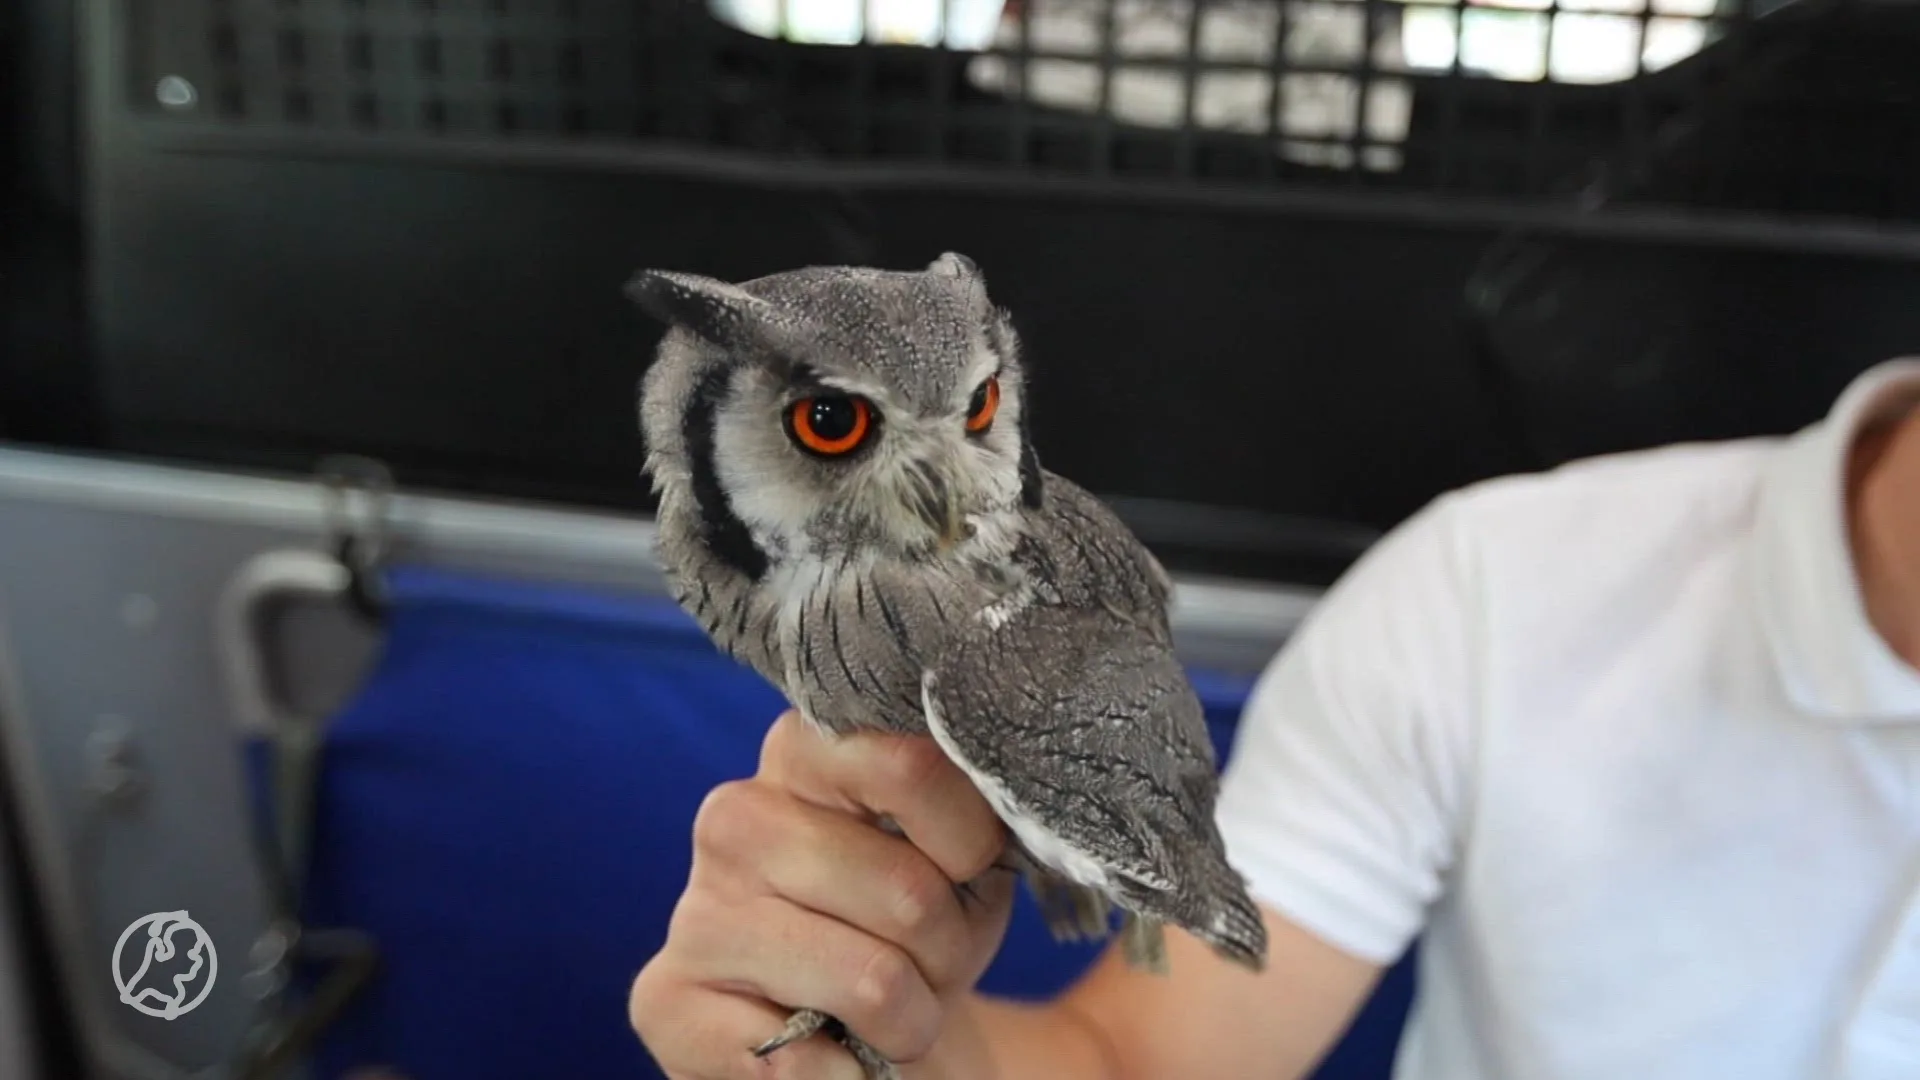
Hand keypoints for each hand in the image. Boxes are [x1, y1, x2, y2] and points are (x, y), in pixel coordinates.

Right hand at [631, 710, 1016, 1078]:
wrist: (859, 1030)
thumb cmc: (916, 928)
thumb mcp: (960, 862)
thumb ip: (969, 815)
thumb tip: (999, 803)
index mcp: (805, 753)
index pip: (909, 766)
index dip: (971, 842)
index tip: (967, 869)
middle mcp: (736, 815)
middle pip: (907, 892)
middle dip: (947, 952)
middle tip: (926, 961)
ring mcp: (695, 910)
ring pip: (871, 982)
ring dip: (908, 1021)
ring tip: (887, 1008)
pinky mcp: (666, 1001)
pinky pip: (804, 1060)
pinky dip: (846, 1075)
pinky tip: (829, 1048)